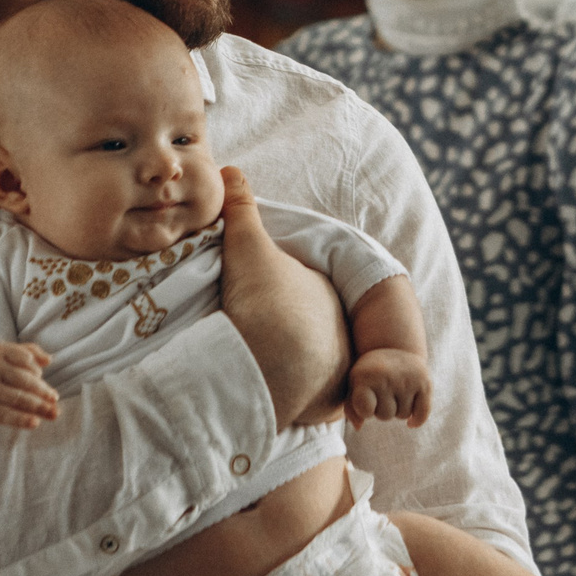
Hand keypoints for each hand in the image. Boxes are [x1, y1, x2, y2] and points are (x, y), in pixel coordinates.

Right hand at [0, 341, 57, 431]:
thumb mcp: (2, 354)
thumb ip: (28, 352)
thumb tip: (49, 360)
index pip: (25, 358)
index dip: (36, 369)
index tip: (42, 378)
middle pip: (24, 380)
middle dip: (43, 391)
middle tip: (55, 398)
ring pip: (18, 398)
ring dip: (38, 406)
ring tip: (53, 412)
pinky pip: (4, 415)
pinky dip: (21, 419)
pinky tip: (36, 423)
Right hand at [216, 167, 349, 428]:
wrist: (267, 363)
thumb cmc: (264, 302)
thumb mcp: (248, 247)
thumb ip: (242, 209)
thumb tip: (231, 169)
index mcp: (330, 295)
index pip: (309, 295)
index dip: (284, 299)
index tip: (260, 307)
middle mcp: (344, 331)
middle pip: (318, 332)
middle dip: (296, 337)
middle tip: (260, 342)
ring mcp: (340, 370)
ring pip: (320, 367)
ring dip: (300, 372)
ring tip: (265, 374)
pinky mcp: (327, 406)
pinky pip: (315, 402)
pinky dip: (300, 402)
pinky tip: (276, 399)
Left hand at [345, 347, 430, 428]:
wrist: (393, 346)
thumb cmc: (369, 372)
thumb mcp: (354, 384)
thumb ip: (351, 407)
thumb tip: (358, 427)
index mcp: (365, 376)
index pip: (365, 410)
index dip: (366, 410)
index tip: (366, 402)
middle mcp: (387, 376)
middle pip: (385, 415)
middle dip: (383, 409)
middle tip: (382, 393)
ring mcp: (407, 379)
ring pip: (403, 415)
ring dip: (399, 409)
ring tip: (395, 393)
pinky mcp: (424, 382)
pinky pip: (422, 413)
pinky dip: (417, 419)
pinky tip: (411, 421)